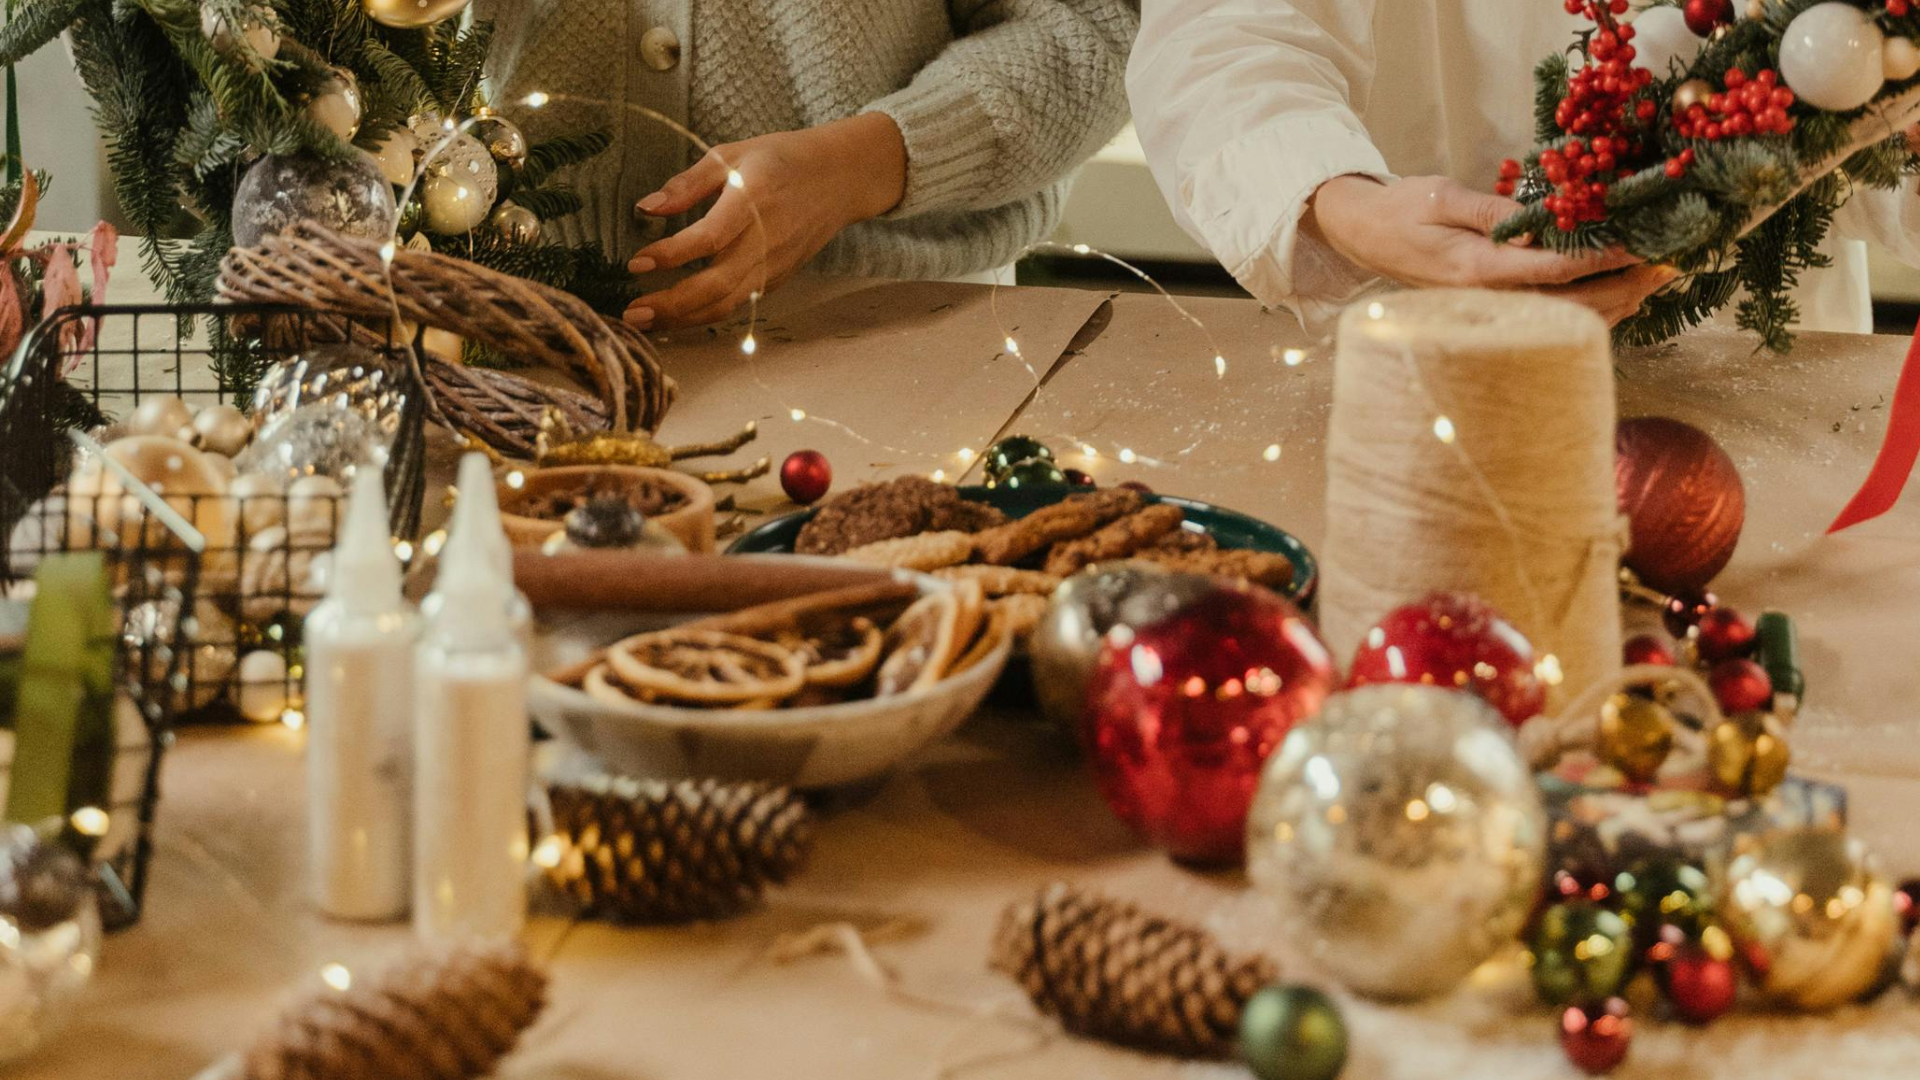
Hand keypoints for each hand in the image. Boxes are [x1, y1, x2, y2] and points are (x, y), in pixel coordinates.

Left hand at [624, 113, 907, 329]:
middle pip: (717, 285)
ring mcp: (773, 265)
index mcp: (753, 201)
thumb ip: (688, 183)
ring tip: (644, 322)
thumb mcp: (732, 154)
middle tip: (631, 313)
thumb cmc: (782, 159)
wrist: (841, 178)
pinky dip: (704, 316)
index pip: (710, 238)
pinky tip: (674, 317)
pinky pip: (737, 304)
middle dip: (671, 304)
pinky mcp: (776, 279)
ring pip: (726, 304)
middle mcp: (765, 241)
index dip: (672, 255)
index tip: (636, 262)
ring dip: (683, 319)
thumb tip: (645, 207)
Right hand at [1306, 175, 1675, 324]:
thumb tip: (1547, 218)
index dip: (1607, 259)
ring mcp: (1490, 312)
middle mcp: (1487, 301)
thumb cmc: (1401, 209)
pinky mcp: (1493, 313)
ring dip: (1616, 304)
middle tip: (1669, 267)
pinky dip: (1590, 312)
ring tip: (1655, 281)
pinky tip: (1618, 296)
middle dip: (1626, 288)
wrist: (1363, 235)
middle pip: (1573, 307)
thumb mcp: (1444, 195)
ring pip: (1566, 321)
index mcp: (1476, 269)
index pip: (1556, 271)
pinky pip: (1550, 321)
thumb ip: (1497, 211)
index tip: (1646, 244)